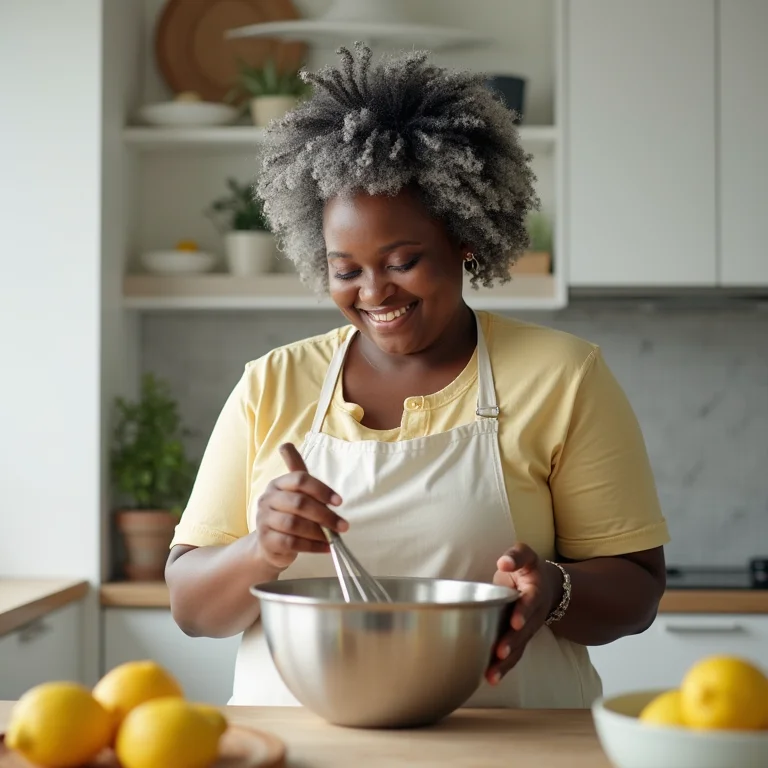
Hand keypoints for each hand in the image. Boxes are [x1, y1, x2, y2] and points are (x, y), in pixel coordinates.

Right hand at [255, 444, 348, 570]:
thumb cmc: (288, 514)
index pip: (299, 479)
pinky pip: (291, 542)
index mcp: (278, 484)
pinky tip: (326, 548)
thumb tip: (286, 444)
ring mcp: (264, 520)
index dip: (321, 489)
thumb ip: (296, 470)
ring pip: (294, 524)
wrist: (269, 544)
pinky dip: (312, 546)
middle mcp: (267, 499)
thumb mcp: (294, 492)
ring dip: (319, 532)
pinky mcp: (266, 540)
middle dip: (325, 515)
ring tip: (334, 537)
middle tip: (343, 525)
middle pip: (299, 503)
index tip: (339, 502)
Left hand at [486, 543, 562, 684]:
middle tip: (500, 653)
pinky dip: (503, 668)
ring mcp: (529, 628)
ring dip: (507, 663)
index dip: (523, 611)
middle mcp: (534, 613)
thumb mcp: (525, 554)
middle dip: (513, 643)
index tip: (515, 622)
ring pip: (520, 648)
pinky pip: (515, 655)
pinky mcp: (521, 638)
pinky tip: (489, 679)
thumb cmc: (528, 569)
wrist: (548, 586)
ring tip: (491, 675)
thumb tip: (503, 562)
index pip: (530, 602)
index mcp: (535, 591)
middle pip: (525, 631)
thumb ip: (515, 556)